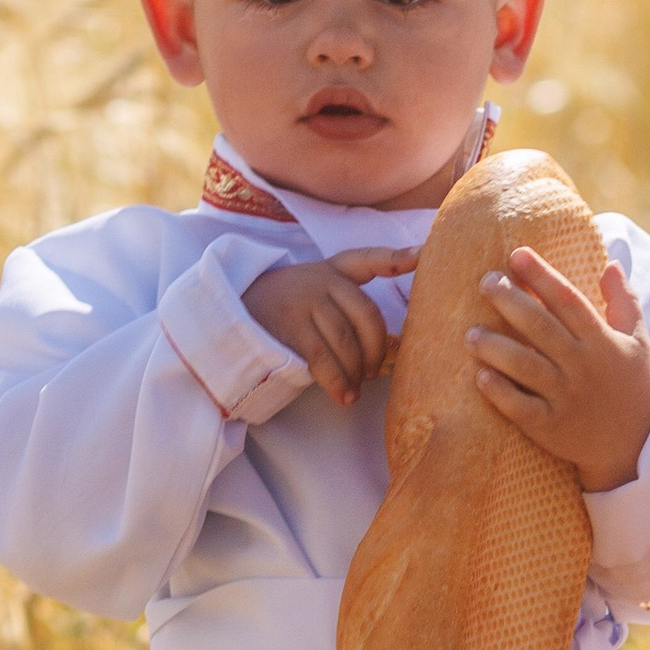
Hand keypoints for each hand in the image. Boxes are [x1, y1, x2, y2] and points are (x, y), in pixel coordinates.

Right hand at [242, 247, 419, 408]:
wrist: (227, 315)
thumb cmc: (282, 310)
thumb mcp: (312, 291)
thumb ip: (345, 303)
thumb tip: (388, 345)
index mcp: (333, 270)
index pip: (367, 259)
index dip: (396, 257)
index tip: (423, 254)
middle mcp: (322, 280)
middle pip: (367, 317)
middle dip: (375, 351)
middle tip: (373, 372)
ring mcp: (305, 301)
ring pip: (347, 343)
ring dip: (356, 372)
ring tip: (355, 388)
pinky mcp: (290, 327)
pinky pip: (325, 359)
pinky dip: (339, 382)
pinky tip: (344, 396)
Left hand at [467, 244, 649, 490]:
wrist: (633, 444)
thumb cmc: (631, 384)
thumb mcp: (638, 340)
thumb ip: (625, 301)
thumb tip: (611, 262)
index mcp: (602, 342)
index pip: (568, 301)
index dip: (542, 276)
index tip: (517, 254)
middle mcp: (583, 367)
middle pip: (541, 328)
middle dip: (511, 301)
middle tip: (485, 281)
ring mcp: (566, 399)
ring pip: (525, 367)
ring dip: (496, 347)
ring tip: (470, 332)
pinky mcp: (550, 428)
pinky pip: (520, 408)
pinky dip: (500, 392)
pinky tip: (480, 376)